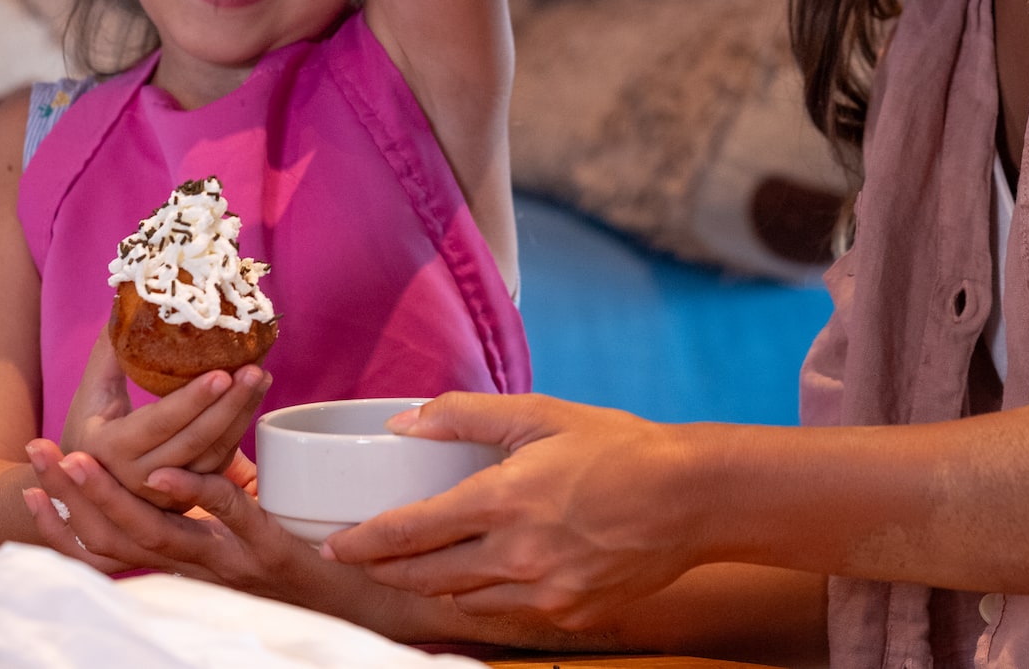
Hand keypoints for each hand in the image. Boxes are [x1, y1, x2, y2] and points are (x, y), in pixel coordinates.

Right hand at [20, 446, 408, 629]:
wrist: (377, 608)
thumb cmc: (314, 571)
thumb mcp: (250, 541)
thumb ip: (219, 511)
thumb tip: (193, 467)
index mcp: (189, 570)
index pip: (110, 552)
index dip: (65, 526)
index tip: (28, 492)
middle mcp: (199, 574)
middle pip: (115, 539)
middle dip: (71, 498)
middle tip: (36, 457)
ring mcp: (231, 566)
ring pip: (155, 532)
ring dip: (110, 495)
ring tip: (77, 458)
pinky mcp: (272, 554)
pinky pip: (228, 520)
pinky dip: (196, 494)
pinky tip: (169, 472)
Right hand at [55, 329, 268, 508]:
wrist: (84, 484)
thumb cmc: (88, 427)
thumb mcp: (91, 393)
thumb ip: (110, 352)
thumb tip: (129, 302)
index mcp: (109, 448)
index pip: (160, 422)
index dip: (193, 400)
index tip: (223, 372)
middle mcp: (137, 477)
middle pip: (194, 441)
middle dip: (230, 405)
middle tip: (256, 369)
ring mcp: (164, 491)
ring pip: (212, 456)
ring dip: (241, 416)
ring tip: (261, 378)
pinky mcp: (185, 495)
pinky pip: (218, 465)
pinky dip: (238, 431)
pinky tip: (252, 400)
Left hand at [323, 394, 707, 630]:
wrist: (693, 498)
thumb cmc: (621, 448)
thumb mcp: (541, 414)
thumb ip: (467, 415)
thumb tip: (406, 420)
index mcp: (504, 501)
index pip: (410, 532)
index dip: (363, 544)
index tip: (335, 547)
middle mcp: (518, 556)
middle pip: (425, 578)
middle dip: (384, 572)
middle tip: (359, 561)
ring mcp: (545, 593)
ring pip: (463, 600)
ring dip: (433, 585)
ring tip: (418, 564)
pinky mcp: (570, 614)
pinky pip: (507, 612)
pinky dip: (486, 595)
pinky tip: (485, 574)